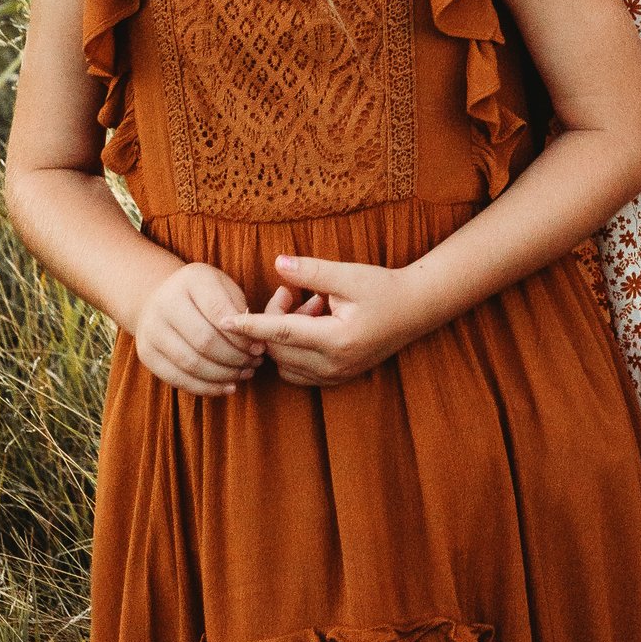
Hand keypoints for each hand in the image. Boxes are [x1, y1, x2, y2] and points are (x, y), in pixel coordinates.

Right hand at [133, 260, 264, 395]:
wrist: (160, 298)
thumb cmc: (204, 295)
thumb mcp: (223, 288)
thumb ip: (240, 310)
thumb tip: (257, 341)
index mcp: (190, 280)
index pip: (219, 311)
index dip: (242, 334)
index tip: (260, 346)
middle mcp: (164, 303)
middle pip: (204, 341)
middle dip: (235, 357)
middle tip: (254, 363)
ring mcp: (151, 329)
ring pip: (191, 363)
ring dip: (223, 375)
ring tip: (244, 374)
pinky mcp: (146, 353)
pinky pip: (178, 379)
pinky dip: (206, 388)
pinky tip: (227, 387)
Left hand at [228, 254, 425, 385]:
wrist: (416, 309)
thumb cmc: (384, 287)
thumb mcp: (349, 275)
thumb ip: (312, 271)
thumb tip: (277, 263)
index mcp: (336, 339)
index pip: (280, 334)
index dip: (249, 326)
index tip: (224, 321)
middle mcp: (333, 364)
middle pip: (278, 349)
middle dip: (273, 319)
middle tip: (293, 291)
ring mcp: (335, 375)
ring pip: (284, 364)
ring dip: (283, 337)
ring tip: (308, 308)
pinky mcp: (337, 378)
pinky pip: (297, 372)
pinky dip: (292, 350)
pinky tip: (311, 325)